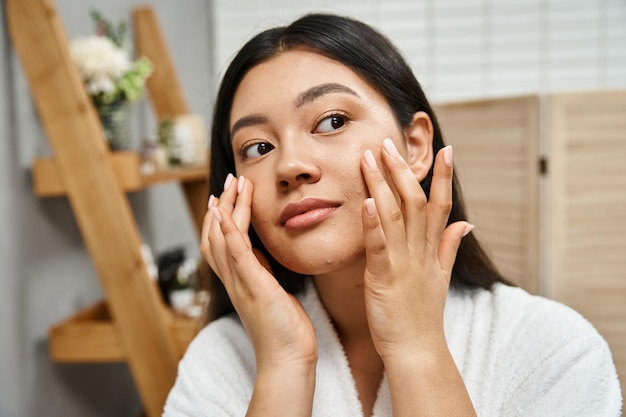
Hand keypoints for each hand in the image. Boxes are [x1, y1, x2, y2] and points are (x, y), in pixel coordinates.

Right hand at [201, 174, 317, 370]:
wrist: (288, 360)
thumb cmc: (285, 331)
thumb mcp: (273, 293)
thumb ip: (262, 273)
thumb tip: (262, 255)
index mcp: (240, 281)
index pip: (220, 244)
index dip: (219, 218)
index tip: (225, 196)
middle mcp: (234, 281)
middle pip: (215, 237)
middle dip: (221, 206)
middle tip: (230, 180)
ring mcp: (241, 283)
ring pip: (222, 239)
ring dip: (227, 209)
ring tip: (235, 184)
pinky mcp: (254, 287)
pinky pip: (236, 254)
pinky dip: (229, 231)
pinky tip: (227, 212)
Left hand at [360, 139, 471, 359]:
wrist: (417, 349)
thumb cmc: (423, 314)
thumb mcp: (441, 277)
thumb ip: (450, 247)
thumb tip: (467, 225)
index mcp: (431, 249)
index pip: (440, 205)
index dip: (444, 177)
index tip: (446, 149)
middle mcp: (420, 251)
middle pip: (415, 202)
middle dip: (403, 170)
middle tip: (390, 142)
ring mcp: (403, 263)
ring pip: (395, 215)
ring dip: (383, 184)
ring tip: (371, 157)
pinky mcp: (384, 277)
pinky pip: (379, 246)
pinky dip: (373, 223)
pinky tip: (367, 201)